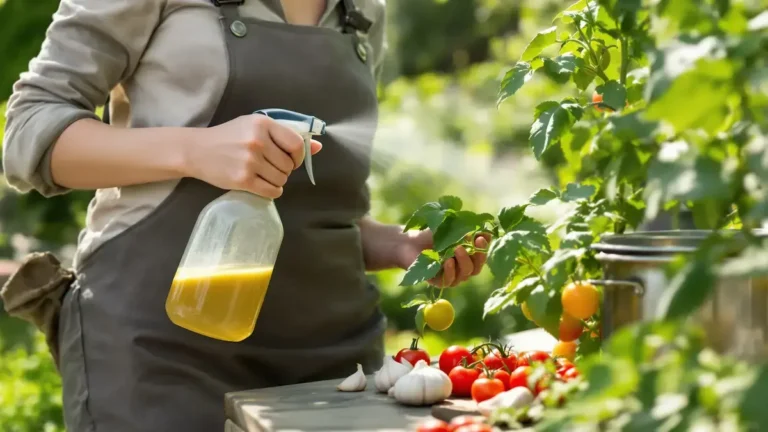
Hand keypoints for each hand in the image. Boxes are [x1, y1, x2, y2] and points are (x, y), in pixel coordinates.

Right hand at [185, 114, 322, 197]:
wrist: (197, 151)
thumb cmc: (229, 137)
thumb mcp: (255, 127)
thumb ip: (286, 135)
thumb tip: (318, 146)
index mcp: (263, 123)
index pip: (296, 144)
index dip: (299, 155)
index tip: (291, 159)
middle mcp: (257, 141)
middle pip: (289, 165)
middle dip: (285, 169)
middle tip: (270, 166)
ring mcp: (250, 161)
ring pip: (281, 179)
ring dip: (277, 180)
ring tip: (263, 174)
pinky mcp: (243, 180)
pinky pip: (272, 191)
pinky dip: (272, 191)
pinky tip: (262, 185)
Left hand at [396, 230, 489, 287]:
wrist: (409, 242)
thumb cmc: (431, 234)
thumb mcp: (451, 229)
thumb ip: (468, 230)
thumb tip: (487, 230)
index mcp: (466, 257)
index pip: (481, 257)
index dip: (484, 249)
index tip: (481, 237)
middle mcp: (460, 269)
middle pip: (476, 268)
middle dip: (478, 256)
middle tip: (475, 242)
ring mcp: (450, 276)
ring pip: (464, 274)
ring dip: (464, 261)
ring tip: (458, 248)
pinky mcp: (437, 282)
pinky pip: (449, 280)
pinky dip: (450, 271)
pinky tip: (448, 261)